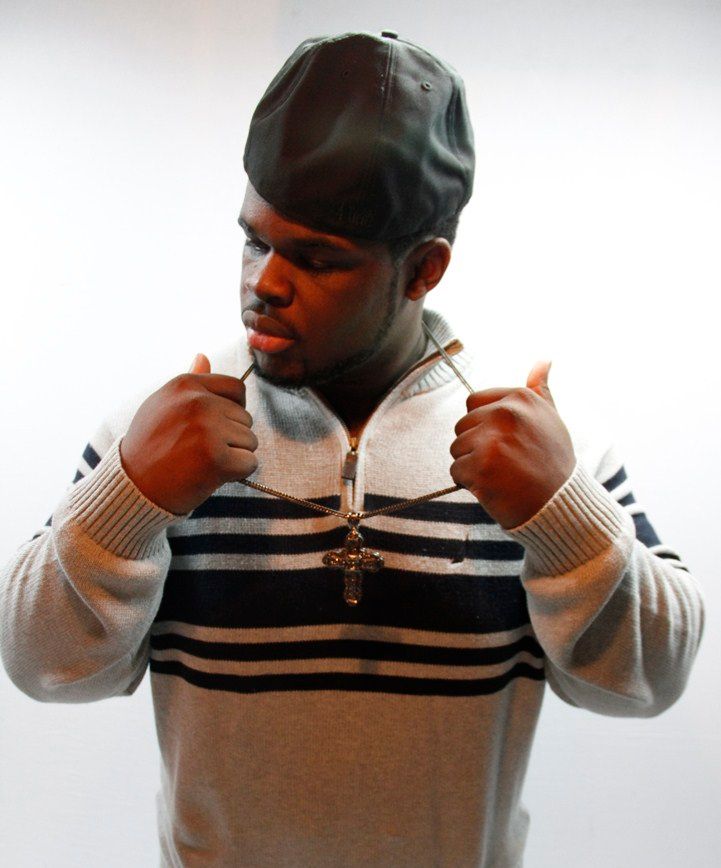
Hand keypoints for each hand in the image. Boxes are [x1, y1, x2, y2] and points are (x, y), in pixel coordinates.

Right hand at [119, 353, 257, 514]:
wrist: (132, 487)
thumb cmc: (148, 446)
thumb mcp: (163, 404)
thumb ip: (190, 381)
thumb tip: (204, 356)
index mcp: (186, 385)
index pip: (236, 388)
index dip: (233, 410)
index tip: (215, 426)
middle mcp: (198, 402)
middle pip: (245, 418)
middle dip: (231, 437)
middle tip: (199, 450)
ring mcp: (208, 429)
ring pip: (250, 441)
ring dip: (234, 456)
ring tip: (202, 462)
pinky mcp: (217, 458)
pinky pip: (250, 463)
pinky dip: (237, 474)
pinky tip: (211, 475)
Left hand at [449, 361, 575, 528]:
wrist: (560, 506)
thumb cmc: (553, 464)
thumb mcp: (552, 420)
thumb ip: (541, 390)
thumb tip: (544, 360)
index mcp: (520, 398)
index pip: (473, 403)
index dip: (483, 426)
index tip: (505, 442)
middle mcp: (505, 414)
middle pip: (462, 426)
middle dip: (476, 446)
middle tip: (505, 462)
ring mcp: (492, 440)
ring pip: (456, 448)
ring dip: (472, 465)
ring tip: (501, 475)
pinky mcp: (480, 467)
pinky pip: (456, 471)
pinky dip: (469, 484)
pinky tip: (494, 487)